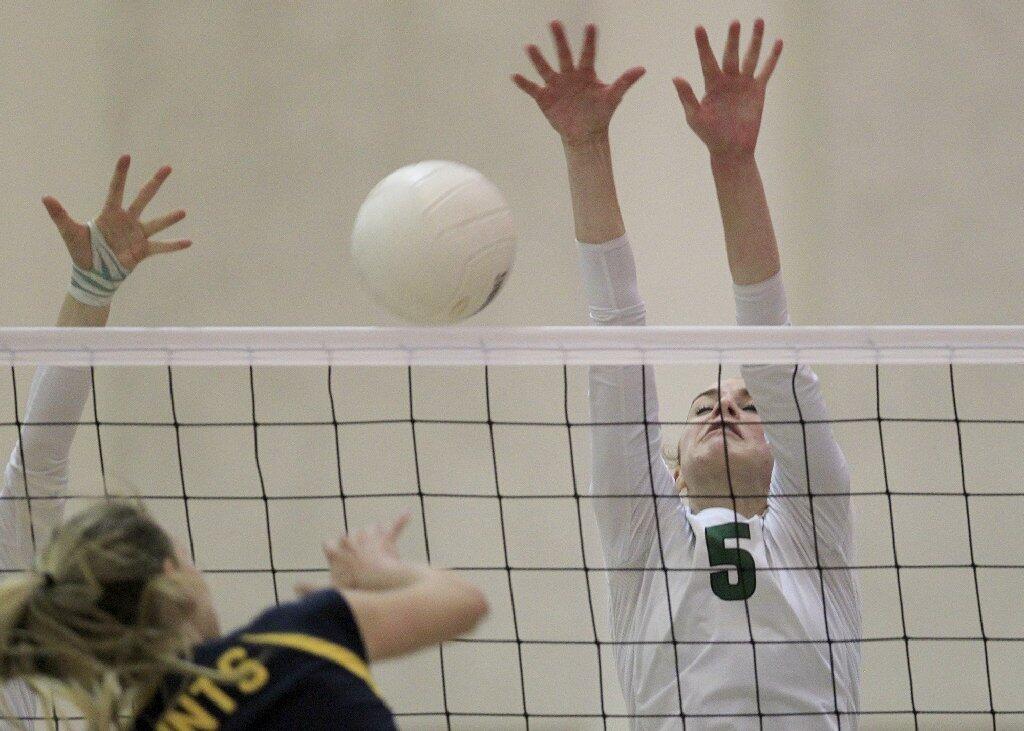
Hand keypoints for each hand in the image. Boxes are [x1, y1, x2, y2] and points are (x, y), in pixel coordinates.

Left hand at [42, 155, 190, 271]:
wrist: (93, 274)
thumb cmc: (81, 251)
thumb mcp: (70, 233)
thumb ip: (60, 216)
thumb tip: (45, 198)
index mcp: (110, 214)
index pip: (117, 189)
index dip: (121, 173)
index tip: (126, 156)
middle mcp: (127, 220)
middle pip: (143, 197)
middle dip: (155, 183)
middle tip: (167, 168)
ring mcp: (136, 235)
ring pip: (156, 223)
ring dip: (169, 218)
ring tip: (183, 212)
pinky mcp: (143, 250)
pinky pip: (161, 247)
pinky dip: (174, 245)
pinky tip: (189, 242)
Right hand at [297, 514, 417, 596]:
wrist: (377, 580)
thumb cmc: (353, 587)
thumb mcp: (329, 590)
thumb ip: (311, 589)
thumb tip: (294, 588)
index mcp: (337, 552)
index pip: (329, 545)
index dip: (331, 550)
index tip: (332, 554)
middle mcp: (352, 541)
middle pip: (349, 535)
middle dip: (352, 540)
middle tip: (355, 551)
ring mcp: (370, 539)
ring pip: (369, 529)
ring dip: (372, 533)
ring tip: (375, 536)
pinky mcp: (387, 541)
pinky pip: (395, 528)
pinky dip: (401, 520)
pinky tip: (407, 513)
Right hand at [513, 21, 644, 146]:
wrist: (585, 133)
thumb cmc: (600, 113)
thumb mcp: (612, 97)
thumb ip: (624, 82)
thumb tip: (642, 69)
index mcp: (585, 73)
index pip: (587, 54)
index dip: (589, 41)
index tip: (591, 26)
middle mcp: (569, 75)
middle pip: (564, 55)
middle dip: (560, 40)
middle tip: (555, 23)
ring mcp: (555, 85)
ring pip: (546, 69)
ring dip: (538, 59)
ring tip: (530, 47)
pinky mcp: (545, 98)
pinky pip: (533, 88)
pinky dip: (524, 83)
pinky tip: (514, 76)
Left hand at [673, 19, 782, 159]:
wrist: (731, 149)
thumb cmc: (710, 135)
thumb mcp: (695, 116)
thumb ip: (687, 96)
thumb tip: (676, 77)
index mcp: (711, 84)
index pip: (706, 60)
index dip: (703, 44)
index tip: (698, 27)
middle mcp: (728, 80)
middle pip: (730, 54)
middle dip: (733, 39)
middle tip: (734, 22)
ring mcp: (743, 84)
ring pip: (750, 57)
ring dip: (755, 40)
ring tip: (758, 21)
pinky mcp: (757, 90)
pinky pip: (766, 70)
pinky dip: (772, 57)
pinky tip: (778, 42)